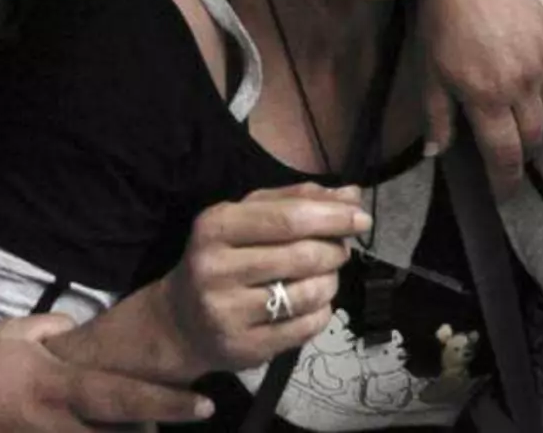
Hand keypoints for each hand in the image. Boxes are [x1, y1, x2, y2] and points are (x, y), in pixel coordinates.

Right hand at [0, 313, 215, 431]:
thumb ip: (56, 327)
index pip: (122, 394)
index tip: (203, 402)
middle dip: (168, 418)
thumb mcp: (13, 332)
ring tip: (166, 415)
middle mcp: (65, 421)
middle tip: (205, 408)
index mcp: (59, 386)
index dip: (166, 401)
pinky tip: (134, 426)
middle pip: (129, 427)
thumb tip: (82, 330)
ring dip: (141, 430)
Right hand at [149, 184, 367, 377]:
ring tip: (324, 277)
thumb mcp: (248, 218)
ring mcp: (227, 311)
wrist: (180, 321)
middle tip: (340, 251)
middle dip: (335, 250)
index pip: (289, 217)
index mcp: (217, 225)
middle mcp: (215, 267)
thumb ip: (297, 201)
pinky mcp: (243, 347)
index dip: (334, 217)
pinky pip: (306, 327)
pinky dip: (322, 312)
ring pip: (308, 293)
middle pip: (303, 255)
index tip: (362, 218)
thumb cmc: (224, 258)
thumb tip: (352, 195)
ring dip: (331, 282)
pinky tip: (312, 304)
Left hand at [419, 0, 542, 192]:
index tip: (502, 195)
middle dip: (520, 159)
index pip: (504, 155)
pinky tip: (528, 96)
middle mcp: (519, 85)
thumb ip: (438, 116)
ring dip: (533, 130)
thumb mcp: (429, 69)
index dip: (505, 182)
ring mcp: (540, 63)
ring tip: (516, 130)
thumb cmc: (443, 14)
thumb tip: (438, 153)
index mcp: (486, 96)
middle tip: (506, 164)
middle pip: (531, 140)